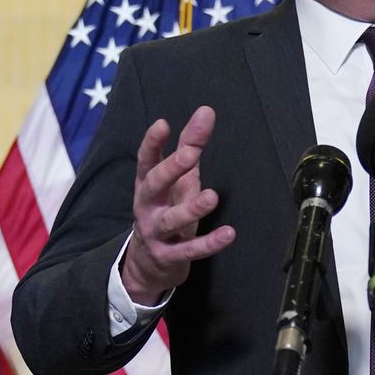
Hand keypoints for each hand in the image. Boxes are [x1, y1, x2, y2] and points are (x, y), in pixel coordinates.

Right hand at [120, 106, 234, 304]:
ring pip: (171, 220)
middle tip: (190, 155)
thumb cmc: (167, 209)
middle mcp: (147, 206)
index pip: (146, 160)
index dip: (152, 143)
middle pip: (154, 185)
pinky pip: (189, 250)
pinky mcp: (169, 256)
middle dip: (170, 169)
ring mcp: (156, 232)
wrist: (148, 263)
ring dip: (191, 208)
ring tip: (212, 197)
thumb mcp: (179, 179)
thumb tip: (206, 111)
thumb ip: (190, 145)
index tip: (162, 124)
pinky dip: (209, 243)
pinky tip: (228, 234)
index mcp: (148, 184)